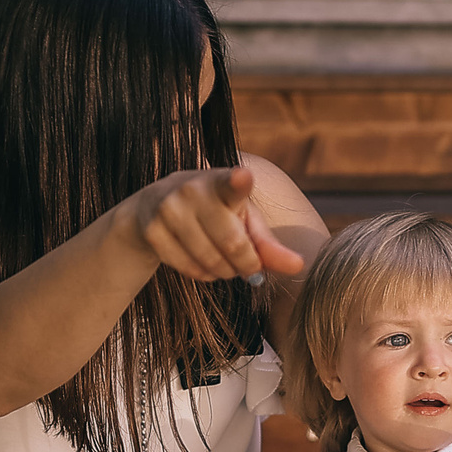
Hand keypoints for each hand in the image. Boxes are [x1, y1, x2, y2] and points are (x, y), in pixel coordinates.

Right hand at [114, 164, 307, 284]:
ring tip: (224, 262)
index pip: (231, 183)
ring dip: (225, 272)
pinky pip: (189, 269)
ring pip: (210, 261)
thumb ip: (269, 244)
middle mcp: (192, 189)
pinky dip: (203, 275)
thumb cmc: (214, 213)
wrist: (153, 208)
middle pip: (232, 243)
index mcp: (221, 181)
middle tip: (248, 266)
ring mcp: (169, 209)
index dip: (238, 181)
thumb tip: (299, 266)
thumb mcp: (243, 220)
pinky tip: (202, 262)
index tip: (243, 177)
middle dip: (246, 264)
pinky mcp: (153, 231)